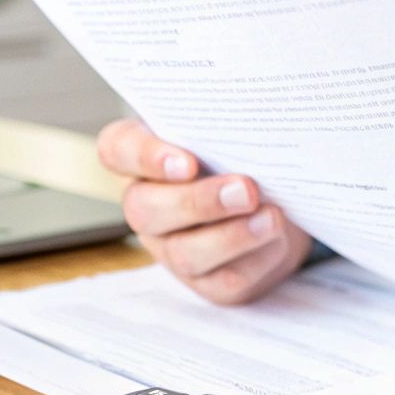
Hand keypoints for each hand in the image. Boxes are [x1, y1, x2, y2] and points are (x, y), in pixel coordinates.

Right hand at [96, 118, 312, 304]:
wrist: (276, 201)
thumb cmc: (241, 154)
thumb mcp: (229, 130)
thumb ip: (226, 123)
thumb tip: (255, 113)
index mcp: (143, 157)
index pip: (117, 150)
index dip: (145, 157)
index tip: (187, 161)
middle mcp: (148, 205)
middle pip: (146, 210)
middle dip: (199, 202)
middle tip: (246, 189)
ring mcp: (173, 248)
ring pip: (186, 253)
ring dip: (232, 236)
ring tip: (271, 217)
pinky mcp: (209, 281)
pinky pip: (224, 280)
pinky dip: (255, 257)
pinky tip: (276, 237)